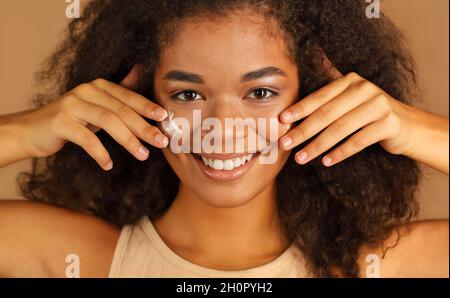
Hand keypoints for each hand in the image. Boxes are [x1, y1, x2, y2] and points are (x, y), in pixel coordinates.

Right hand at [11, 67, 168, 170]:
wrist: (32, 129)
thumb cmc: (72, 119)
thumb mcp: (96, 105)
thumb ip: (118, 94)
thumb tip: (139, 72)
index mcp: (99, 86)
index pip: (129, 97)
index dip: (148, 107)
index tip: (166, 119)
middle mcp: (86, 91)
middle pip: (121, 110)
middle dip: (144, 127)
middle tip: (161, 141)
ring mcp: (72, 105)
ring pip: (108, 121)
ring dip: (128, 140)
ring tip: (143, 155)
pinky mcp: (60, 121)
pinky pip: (86, 138)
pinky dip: (100, 152)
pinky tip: (108, 164)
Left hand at [278, 63, 432, 167]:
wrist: (407, 125)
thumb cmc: (370, 112)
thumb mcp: (352, 94)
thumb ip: (333, 79)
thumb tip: (316, 53)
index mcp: (350, 81)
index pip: (319, 96)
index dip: (299, 108)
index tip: (281, 120)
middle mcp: (364, 89)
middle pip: (327, 113)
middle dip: (303, 130)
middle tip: (284, 144)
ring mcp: (378, 106)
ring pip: (340, 129)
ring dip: (317, 145)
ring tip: (301, 158)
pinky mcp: (388, 124)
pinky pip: (358, 141)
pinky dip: (340, 152)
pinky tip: (326, 161)